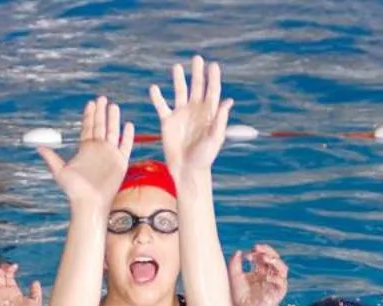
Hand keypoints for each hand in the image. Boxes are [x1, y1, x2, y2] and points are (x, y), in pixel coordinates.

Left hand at [37, 97, 132, 211]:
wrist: (90, 203)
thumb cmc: (74, 190)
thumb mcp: (60, 172)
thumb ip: (51, 158)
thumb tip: (38, 146)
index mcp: (85, 149)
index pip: (88, 127)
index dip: (89, 115)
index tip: (91, 103)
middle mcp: (98, 149)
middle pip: (101, 126)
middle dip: (102, 112)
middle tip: (102, 98)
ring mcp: (110, 154)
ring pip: (113, 132)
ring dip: (114, 119)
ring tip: (114, 106)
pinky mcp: (120, 162)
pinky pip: (126, 145)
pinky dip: (127, 136)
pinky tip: (128, 125)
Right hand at [152, 55, 233, 179]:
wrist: (187, 170)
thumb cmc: (205, 157)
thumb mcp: (215, 138)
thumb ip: (220, 120)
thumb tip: (228, 101)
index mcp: (209, 113)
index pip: (212, 91)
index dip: (213, 78)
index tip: (213, 65)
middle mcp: (195, 110)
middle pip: (197, 87)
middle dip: (197, 73)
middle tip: (197, 59)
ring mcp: (181, 114)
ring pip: (179, 92)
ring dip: (178, 80)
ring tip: (176, 67)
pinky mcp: (168, 121)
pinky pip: (161, 106)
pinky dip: (157, 97)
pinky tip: (153, 88)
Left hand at [228, 243, 287, 305]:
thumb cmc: (238, 295)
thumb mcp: (234, 277)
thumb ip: (235, 264)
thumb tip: (238, 251)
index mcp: (260, 270)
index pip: (264, 255)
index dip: (259, 251)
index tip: (249, 252)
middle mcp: (269, 274)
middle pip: (274, 259)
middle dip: (267, 252)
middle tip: (257, 249)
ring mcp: (275, 283)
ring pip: (282, 268)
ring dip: (275, 261)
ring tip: (265, 258)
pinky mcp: (279, 292)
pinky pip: (282, 282)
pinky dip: (276, 278)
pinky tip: (267, 276)